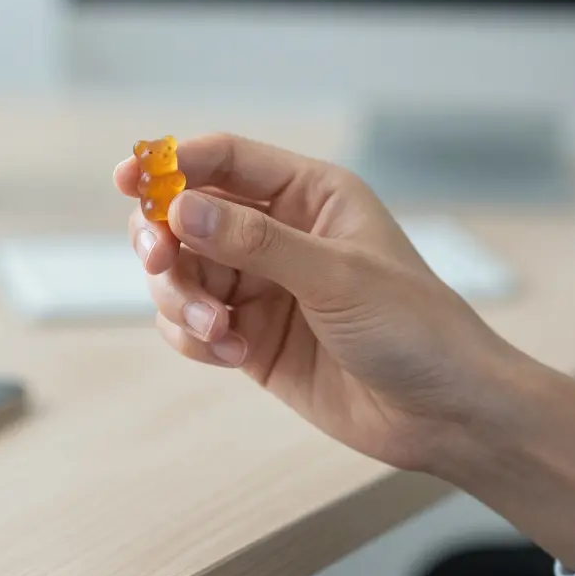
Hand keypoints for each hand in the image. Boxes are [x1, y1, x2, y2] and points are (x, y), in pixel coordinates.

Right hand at [115, 133, 520, 470]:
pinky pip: (190, 325)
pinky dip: (194, 339)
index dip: (173, 163)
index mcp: (309, 195)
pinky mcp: (248, 336)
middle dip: (165, 240)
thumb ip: (256, 241)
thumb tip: (182, 208)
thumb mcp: (336, 275)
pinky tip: (233, 354)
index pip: (226, 161)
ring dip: (182, 301)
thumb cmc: (415, 328)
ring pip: (182, 275)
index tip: (130, 178)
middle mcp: (278, 234)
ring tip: (217, 332)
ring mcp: (260, 287)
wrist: (444, 414)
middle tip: (161, 261)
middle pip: (186, 218)